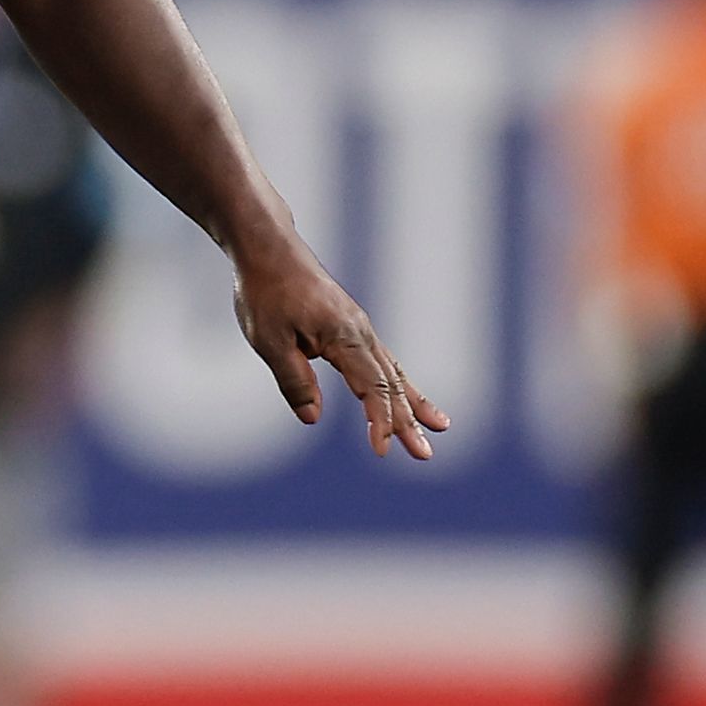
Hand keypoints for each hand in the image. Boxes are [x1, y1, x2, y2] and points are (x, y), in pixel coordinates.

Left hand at [235, 242, 448, 461]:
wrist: (268, 250)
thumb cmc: (265, 292)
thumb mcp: (269, 340)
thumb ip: (294, 379)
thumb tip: (313, 418)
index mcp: (343, 336)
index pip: (372, 387)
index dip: (380, 421)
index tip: (382, 451)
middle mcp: (360, 333)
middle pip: (392, 384)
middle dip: (408, 421)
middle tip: (424, 455)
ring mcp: (359, 329)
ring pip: (394, 372)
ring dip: (414, 403)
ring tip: (440, 427)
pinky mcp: (351, 328)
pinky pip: (382, 360)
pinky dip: (399, 382)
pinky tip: (407, 397)